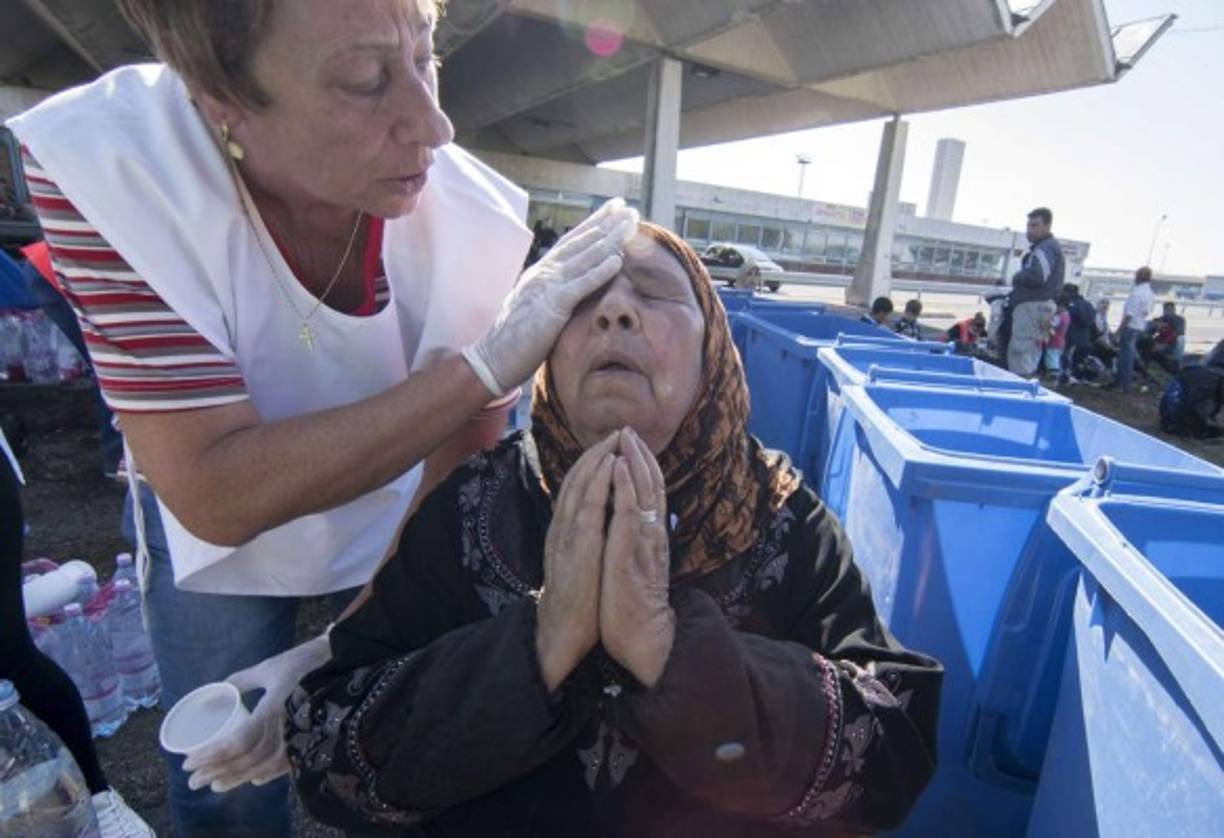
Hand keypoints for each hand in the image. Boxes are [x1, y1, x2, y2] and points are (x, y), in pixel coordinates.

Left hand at [183, 634, 330, 792]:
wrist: (340, 664)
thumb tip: (211, 696)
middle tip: (194, 780)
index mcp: (275, 705)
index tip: (188, 761)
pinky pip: (284, 764)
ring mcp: (301, 735)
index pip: (239, 740)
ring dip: (238, 778)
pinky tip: (252, 780)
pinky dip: (267, 774)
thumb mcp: (267, 668)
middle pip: (249, 759)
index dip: (213, 754)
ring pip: (265, 766)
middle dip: (217, 772)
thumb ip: (239, 681)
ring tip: (215, 785)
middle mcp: (287, 725)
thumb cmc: (300, 663)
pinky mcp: (309, 740)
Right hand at [463, 199, 638, 395]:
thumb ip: (554, 293)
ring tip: (630, 225)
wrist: (492, 359)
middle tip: (628, 208)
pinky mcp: (550, 307)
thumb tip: (574, 288)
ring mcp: (546, 287)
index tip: (614, 209)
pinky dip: (599, 272)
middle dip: (606, 223)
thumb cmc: (517, 339)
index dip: (594, 223)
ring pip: (583, 258)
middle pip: (580, 242)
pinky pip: (579, 285)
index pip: (572, 242)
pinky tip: (617, 261)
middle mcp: (544, 273)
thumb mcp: (538, 307)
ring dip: (609, 240)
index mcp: (541, 273)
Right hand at [536, 431, 619, 691]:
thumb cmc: (577, 601)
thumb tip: (598, 523)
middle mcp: (563, 527)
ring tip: (615, 437)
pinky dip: (598, 482)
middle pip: (577, 479)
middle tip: (617, 430)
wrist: (561, 633)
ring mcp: (567, 535)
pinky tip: (609, 465)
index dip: (592, 463)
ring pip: (580, 486)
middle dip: (597, 452)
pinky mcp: (578, 547)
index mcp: (564, 531)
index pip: (577, 488)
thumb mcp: (580, 563)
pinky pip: (589, 507)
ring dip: (598, 458)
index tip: (610, 444)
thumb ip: (585, 541)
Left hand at [600, 428, 674, 687]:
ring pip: (643, 494)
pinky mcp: (630, 554)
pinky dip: (625, 488)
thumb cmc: (632, 602)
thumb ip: (639, 541)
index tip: (633, 442)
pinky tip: (620, 469)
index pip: (651, 492)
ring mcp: (643, 543)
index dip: (644, 465)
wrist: (640, 638)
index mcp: (651, 537)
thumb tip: (641, 522)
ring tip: (625, 438)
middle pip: (650, 486)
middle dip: (639, 456)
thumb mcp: (636, 564)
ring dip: (635, 463)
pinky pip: (629, 515)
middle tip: (629, 429)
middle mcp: (651, 535)